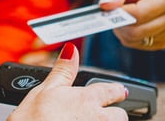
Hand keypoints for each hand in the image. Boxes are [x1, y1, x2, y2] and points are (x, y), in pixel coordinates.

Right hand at [8, 43, 127, 120]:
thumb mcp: (43, 91)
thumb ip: (63, 71)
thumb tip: (71, 49)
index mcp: (86, 99)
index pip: (112, 90)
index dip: (116, 90)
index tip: (119, 91)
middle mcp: (98, 118)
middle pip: (120, 115)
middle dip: (114, 115)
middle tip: (99, 116)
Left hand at [99, 0, 164, 49]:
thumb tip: (105, 5)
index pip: (139, 13)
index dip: (120, 13)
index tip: (107, 8)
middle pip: (137, 30)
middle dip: (120, 22)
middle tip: (113, 12)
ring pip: (135, 39)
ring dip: (122, 29)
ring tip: (123, 15)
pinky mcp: (164, 42)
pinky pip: (138, 45)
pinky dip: (129, 36)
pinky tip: (131, 23)